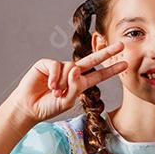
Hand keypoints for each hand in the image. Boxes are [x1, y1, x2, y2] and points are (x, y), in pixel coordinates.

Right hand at [4, 42, 127, 125]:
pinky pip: (57, 66)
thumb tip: (77, 69)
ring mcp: (60, 67)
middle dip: (106, 53)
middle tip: (121, 46)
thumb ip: (75, 87)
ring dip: (64, 82)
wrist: (29, 107)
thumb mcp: (68, 101)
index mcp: (80, 83)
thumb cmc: (49, 106)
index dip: (111, 69)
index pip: (99, 75)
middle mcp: (72, 73)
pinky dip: (55, 77)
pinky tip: (50, 85)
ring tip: (56, 92)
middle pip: (92, 60)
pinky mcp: (47, 64)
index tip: (125, 64)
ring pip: (70, 67)